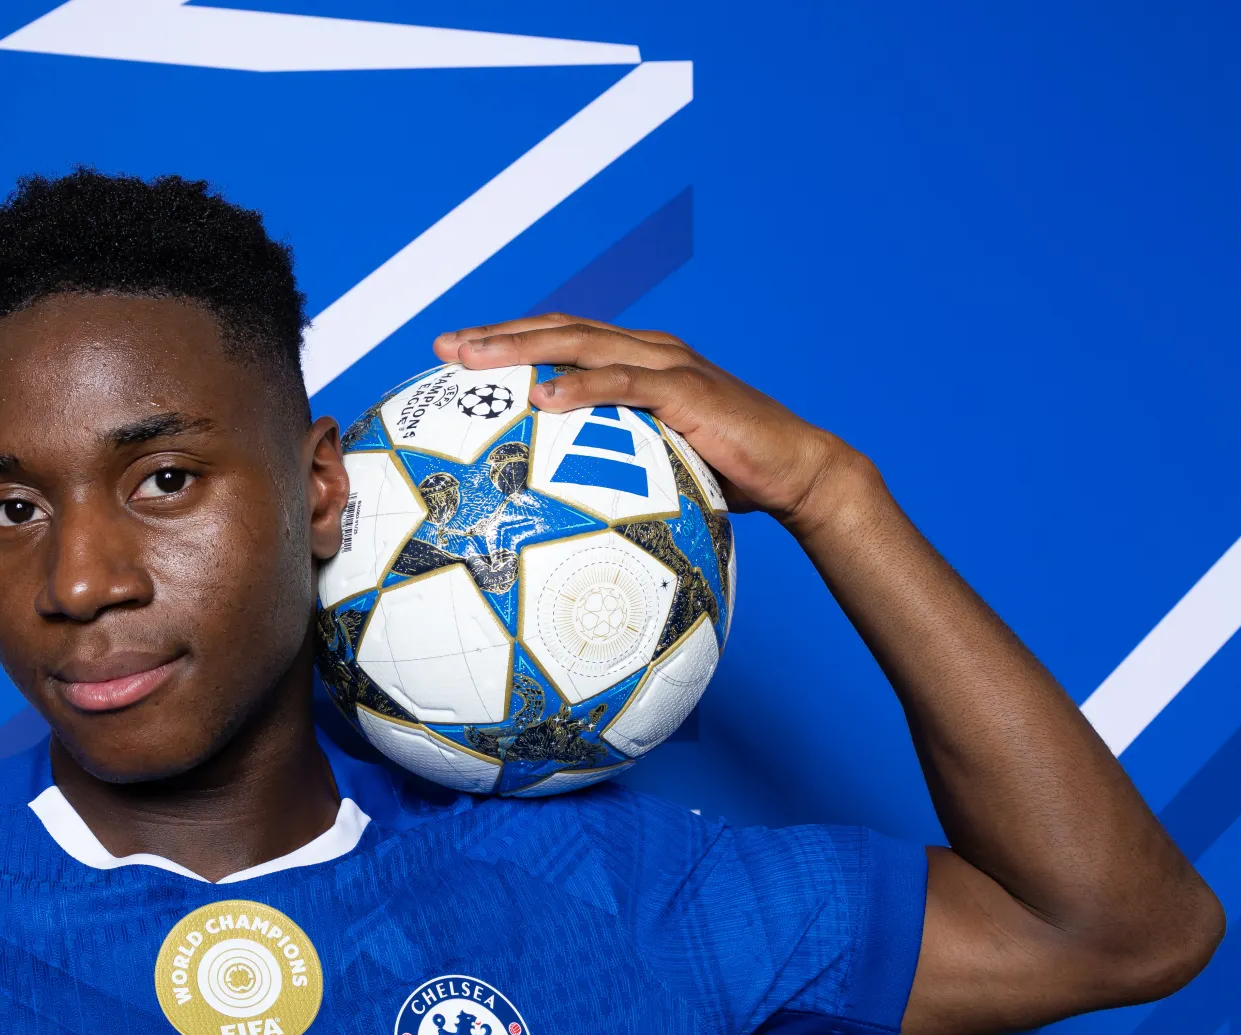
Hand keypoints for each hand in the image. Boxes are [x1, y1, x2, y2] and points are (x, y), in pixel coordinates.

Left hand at [435, 314, 856, 526]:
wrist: (796, 471)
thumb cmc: (725, 474)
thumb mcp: (657, 461)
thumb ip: (614, 460)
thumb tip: (560, 498)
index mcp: (637, 360)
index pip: (560, 338)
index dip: (507, 340)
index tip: (454, 355)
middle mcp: (648, 350)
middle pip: (558, 330)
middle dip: (498, 336)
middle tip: (444, 347)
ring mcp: (668, 365)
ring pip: (581, 344)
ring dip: (523, 349)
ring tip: (475, 360)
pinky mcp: (688, 392)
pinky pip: (625, 384)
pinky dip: (581, 386)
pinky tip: (542, 398)